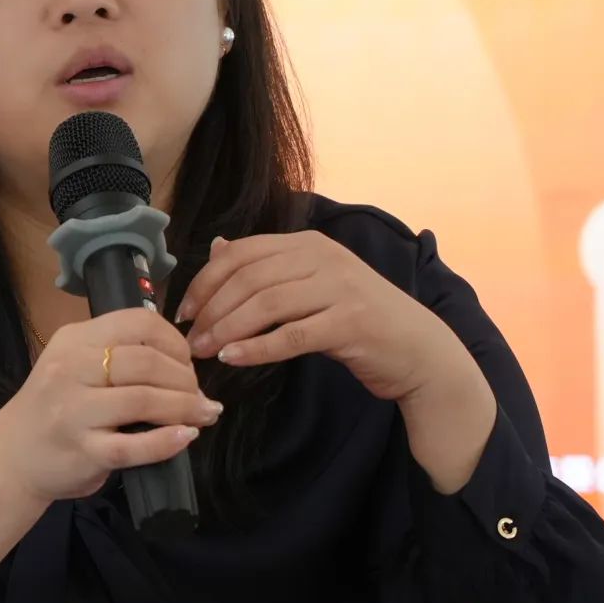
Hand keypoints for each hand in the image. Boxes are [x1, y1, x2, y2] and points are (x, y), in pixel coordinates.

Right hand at [0, 307, 222, 504]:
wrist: (10, 457)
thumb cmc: (53, 408)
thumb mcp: (74, 365)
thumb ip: (118, 355)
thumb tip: (183, 363)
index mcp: (74, 339)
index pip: (138, 322)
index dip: (175, 341)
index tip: (187, 363)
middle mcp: (70, 368)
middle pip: (147, 361)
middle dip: (186, 379)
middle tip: (198, 395)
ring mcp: (74, 411)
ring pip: (145, 399)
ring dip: (186, 407)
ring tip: (203, 414)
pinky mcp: (82, 451)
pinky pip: (134, 445)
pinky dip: (168, 441)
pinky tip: (186, 436)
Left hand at [177, 232, 474, 404]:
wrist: (419, 350)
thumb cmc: (357, 320)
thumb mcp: (311, 284)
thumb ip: (267, 265)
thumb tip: (217, 246)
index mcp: (309, 243)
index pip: (242, 253)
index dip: (206, 280)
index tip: (184, 310)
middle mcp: (324, 258)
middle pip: (249, 278)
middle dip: (212, 308)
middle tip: (190, 338)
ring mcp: (340, 288)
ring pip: (267, 304)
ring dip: (228, 329)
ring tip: (205, 352)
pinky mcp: (351, 323)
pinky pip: (292, 335)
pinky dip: (258, 348)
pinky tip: (234, 359)